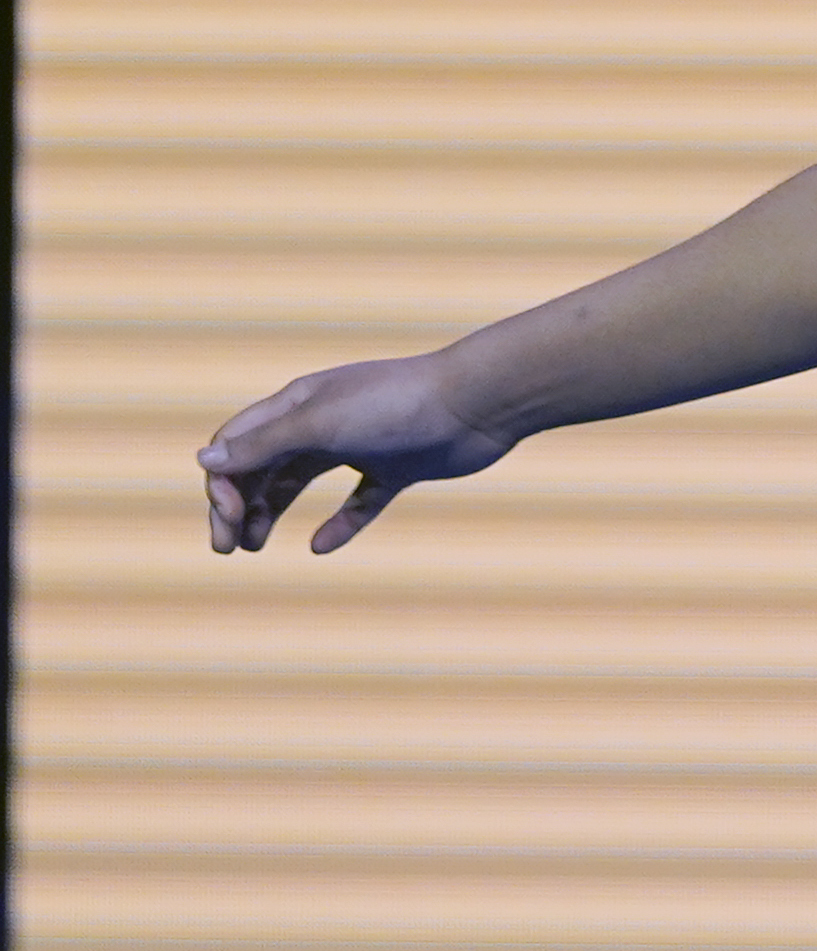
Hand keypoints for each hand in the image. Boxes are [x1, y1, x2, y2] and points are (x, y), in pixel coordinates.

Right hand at [198, 354, 516, 554]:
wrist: (478, 402)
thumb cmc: (398, 404)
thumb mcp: (322, 424)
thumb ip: (265, 444)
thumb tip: (204, 461)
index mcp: (299, 404)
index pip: (238, 443)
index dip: (222, 480)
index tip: (228, 517)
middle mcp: (325, 423)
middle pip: (263, 466)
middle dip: (237, 504)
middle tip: (227, 548)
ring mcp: (361, 445)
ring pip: (301, 482)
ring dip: (272, 512)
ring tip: (255, 547)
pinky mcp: (397, 468)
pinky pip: (358, 502)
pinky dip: (338, 524)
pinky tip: (321, 546)